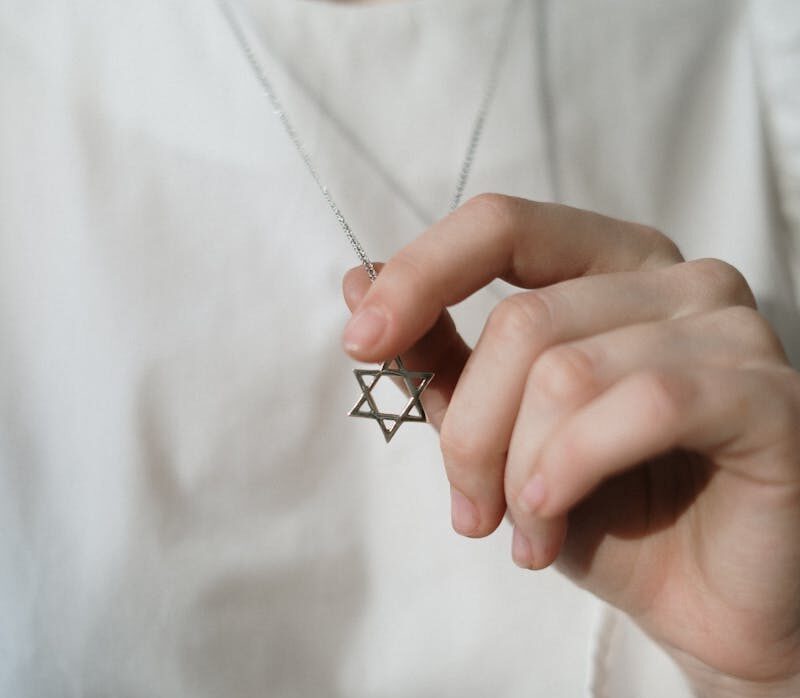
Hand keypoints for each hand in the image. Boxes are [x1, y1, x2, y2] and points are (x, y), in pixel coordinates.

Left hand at [341, 195, 799, 695]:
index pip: (502, 225)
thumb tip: (358, 281)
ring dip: (518, 470)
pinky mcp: (767, 395)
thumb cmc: (601, 507)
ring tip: (522, 527)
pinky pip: (641, 406)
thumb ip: (437, 353)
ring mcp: (729, 329)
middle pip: (523, 321)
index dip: (420, 275)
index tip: (363, 341)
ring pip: (567, 372)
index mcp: (608, 266)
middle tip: (469, 506)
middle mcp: (674, 279)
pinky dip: (572, 470)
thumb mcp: (497, 428)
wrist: (698, 600)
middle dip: (470, 431)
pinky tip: (553, 521)